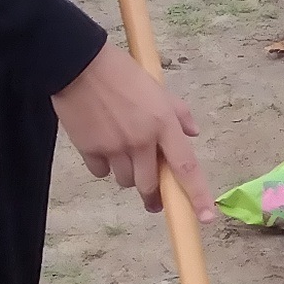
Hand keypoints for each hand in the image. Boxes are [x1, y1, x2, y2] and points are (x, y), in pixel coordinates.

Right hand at [54, 40, 201, 213]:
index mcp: (163, 124)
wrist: (79, 65)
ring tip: (122, 151)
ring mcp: (115, 147)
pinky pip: (101, 172)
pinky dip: (104, 166)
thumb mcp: (157, 88)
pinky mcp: (90, 150)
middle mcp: (142, 140)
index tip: (205, 218)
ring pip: (125, 181)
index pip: (186, 167)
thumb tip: (193, 134)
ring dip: (127, 175)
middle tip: (154, 196)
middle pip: (151, 185)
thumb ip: (179, 113)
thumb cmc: (121, 73)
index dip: (197, 195)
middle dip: (153, 194)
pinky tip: (101, 145)